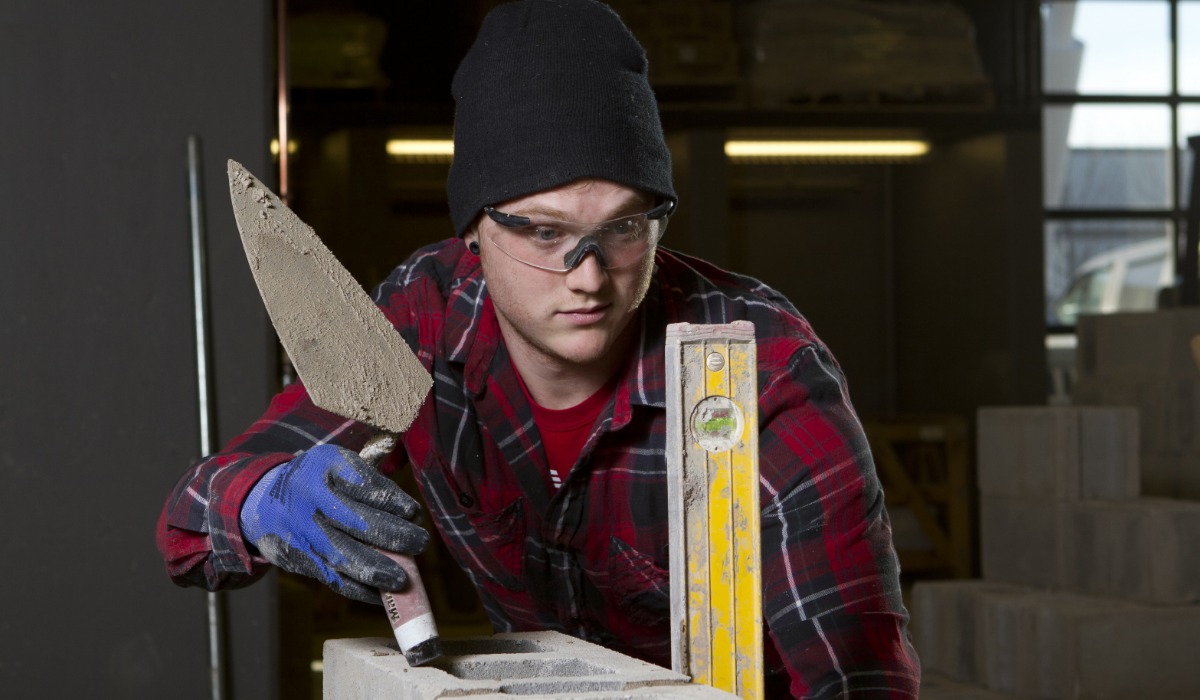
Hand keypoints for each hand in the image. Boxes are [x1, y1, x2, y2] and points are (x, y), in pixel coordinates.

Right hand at [239, 444, 429, 603]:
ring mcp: (301, 531)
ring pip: (343, 555)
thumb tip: (410, 514)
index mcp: (324, 466)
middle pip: (356, 522)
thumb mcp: (336, 464)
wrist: (261, 501)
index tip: (413, 513)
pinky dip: (358, 589)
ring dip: (377, 569)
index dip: (392, 501)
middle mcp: (310, 498)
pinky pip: (331, 577)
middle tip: (421, 542)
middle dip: (394, 535)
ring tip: (403, 578)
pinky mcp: (297, 558)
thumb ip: (370, 480)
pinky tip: (380, 593)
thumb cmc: (315, 481)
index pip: (364, 485)